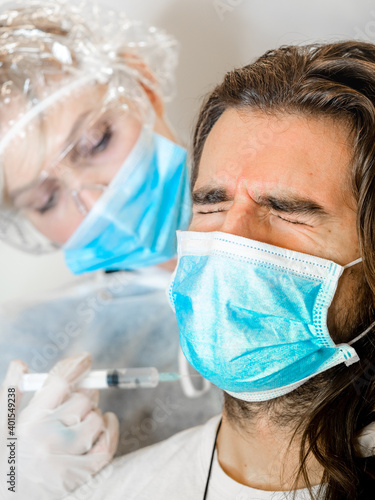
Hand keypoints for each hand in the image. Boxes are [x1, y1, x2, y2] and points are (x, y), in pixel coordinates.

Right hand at [0, 352, 118, 498]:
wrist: (8, 499)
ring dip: (93, 412)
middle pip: (83, 399)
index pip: (61, 383)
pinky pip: (107, 445)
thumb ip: (10, 394)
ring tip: (80, 416)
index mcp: (28, 424)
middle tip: (76, 395)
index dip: (77, 365)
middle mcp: (48, 442)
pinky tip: (105, 421)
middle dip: (83, 391)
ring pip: (97, 420)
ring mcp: (67, 461)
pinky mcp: (81, 476)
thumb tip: (21, 363)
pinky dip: (110, 429)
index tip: (85, 359)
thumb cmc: (3, 459)